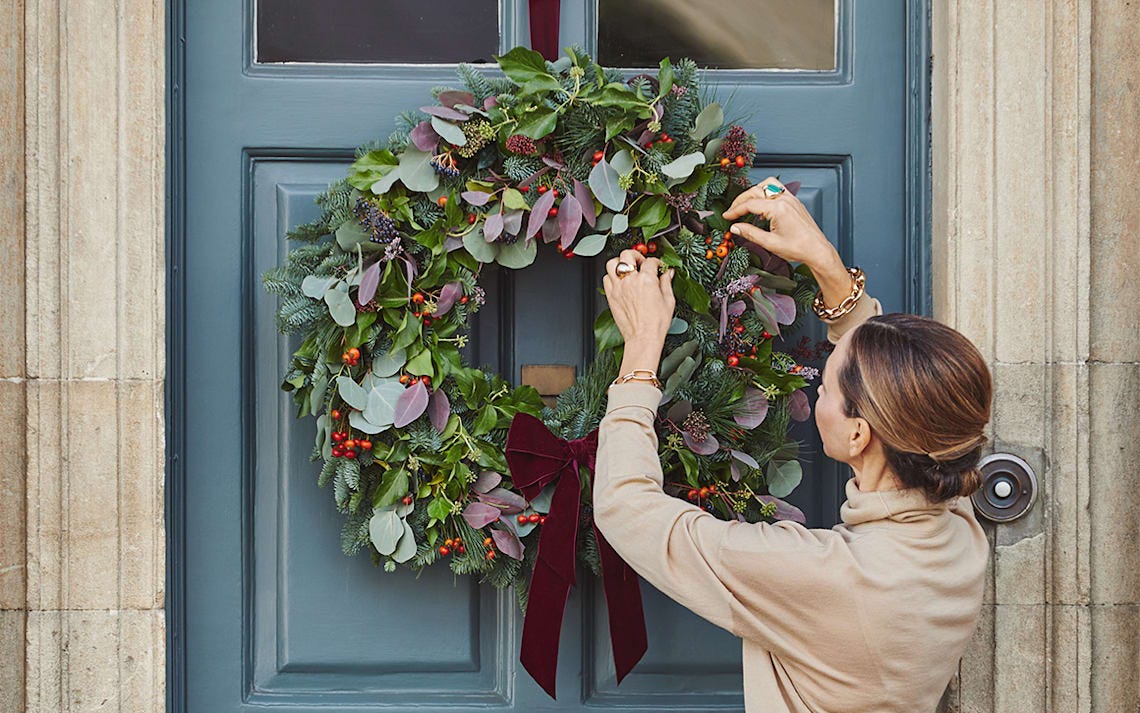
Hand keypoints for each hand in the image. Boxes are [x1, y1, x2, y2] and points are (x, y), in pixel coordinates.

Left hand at [602, 250, 675, 373]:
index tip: (657, 266)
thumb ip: (666, 283)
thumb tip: (668, 273)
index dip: (656, 262)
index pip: (650, 261)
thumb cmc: (656, 323)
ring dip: (620, 262)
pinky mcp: (611, 296)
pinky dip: (612, 276)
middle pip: (627, 255)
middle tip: (640, 262)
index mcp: (647, 280)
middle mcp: (630, 281)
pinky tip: (619, 280)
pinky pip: (606, 278)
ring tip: (627, 267)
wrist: (643, 337)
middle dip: (635, 255)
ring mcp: (618, 288)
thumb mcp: (669, 300)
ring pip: (612, 263)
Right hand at [721, 177, 852, 309]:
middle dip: (741, 200)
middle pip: (756, 191)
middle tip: (732, 211)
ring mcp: (791, 199)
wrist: (817, 250)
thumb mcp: (770, 243)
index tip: (727, 216)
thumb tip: (735, 228)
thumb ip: (750, 233)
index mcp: (778, 209)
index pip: (750, 204)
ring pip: (768, 185)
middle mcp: (785, 200)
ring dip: (755, 191)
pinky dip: (766, 194)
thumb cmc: (798, 248)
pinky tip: (762, 206)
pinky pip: (778, 190)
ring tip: (746, 204)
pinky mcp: (795, 202)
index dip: (735, 210)